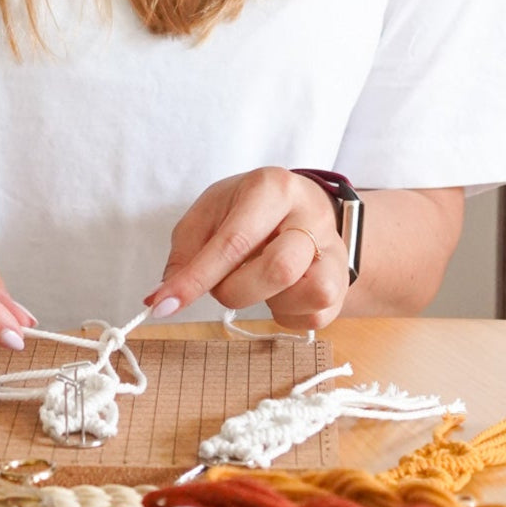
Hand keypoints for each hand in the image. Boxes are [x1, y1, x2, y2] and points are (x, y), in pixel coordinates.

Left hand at [146, 166, 350, 329]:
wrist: (305, 209)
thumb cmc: (248, 210)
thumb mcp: (210, 213)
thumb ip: (185, 250)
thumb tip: (164, 296)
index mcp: (273, 189)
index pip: (233, 242)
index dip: (194, 279)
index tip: (162, 304)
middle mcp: (310, 217)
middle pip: (279, 269)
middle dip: (234, 291)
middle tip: (221, 283)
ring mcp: (334, 251)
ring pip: (310, 294)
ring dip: (268, 302)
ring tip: (255, 283)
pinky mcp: (342, 285)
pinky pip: (314, 317)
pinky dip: (285, 315)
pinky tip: (276, 294)